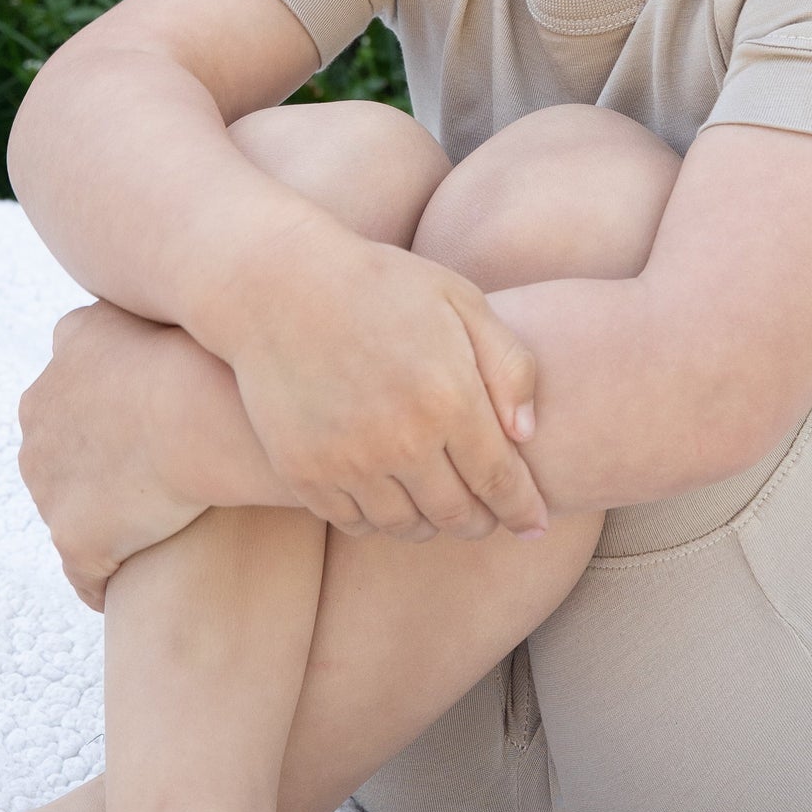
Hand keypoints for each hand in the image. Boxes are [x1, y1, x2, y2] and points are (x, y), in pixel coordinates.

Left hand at [17, 302, 208, 609]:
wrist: (203, 409)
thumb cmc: (209, 350)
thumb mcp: (176, 302)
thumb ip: (169, 304)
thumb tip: (198, 285)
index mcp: (65, 356)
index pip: (81, 385)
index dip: (120, 409)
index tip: (161, 425)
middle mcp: (39, 418)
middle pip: (64, 448)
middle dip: (100, 466)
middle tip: (163, 481)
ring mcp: (50, 482)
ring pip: (71, 508)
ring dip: (106, 523)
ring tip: (158, 537)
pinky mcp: (75, 536)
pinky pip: (86, 571)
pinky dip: (105, 579)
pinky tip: (140, 585)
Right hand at [221, 235, 547, 544]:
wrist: (277, 284)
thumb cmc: (380, 285)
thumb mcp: (460, 300)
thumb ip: (509, 365)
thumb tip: (526, 435)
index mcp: (449, 398)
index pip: (500, 482)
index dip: (524, 512)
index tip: (535, 527)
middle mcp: (401, 440)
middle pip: (456, 515)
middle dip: (480, 522)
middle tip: (486, 516)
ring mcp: (348, 461)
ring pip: (405, 527)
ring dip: (429, 524)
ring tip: (435, 505)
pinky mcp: (305, 472)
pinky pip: (353, 522)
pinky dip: (377, 519)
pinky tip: (386, 496)